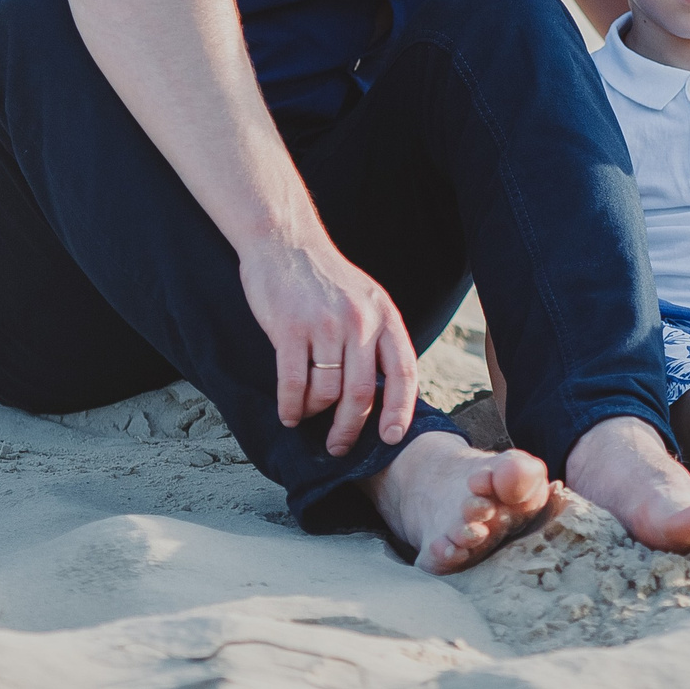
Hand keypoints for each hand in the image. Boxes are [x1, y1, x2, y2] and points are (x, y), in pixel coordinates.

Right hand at [239, 233, 418, 456]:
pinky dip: (291, 406)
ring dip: (315, 414)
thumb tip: (385, 390)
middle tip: (339, 447)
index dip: (400, 410)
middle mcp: (360, 322)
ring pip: (326, 392)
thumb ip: (377, 337)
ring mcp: (325, 325)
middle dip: (349, 429)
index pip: (403, 372)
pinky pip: (294, 383)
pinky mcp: (290, 329)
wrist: (286, 242)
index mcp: (384, 316)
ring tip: (307, 416)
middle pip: (361, 394)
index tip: (391, 437)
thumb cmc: (325, 278)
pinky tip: (289, 415)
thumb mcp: (367, 299)